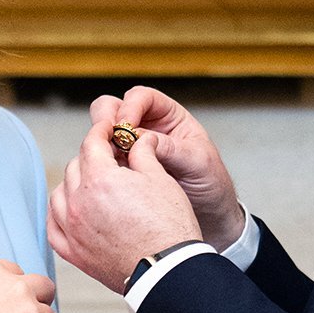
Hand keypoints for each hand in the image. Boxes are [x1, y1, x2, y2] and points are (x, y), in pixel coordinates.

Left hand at [48, 120, 201, 292]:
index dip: (101, 131)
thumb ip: (143, 154)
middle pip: (75, 166)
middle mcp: (79, 202)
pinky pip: (53, 226)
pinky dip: (59, 214)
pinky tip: (70, 210)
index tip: (107, 129)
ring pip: (60, 194)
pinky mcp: (74, 252)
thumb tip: (139, 140)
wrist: (167, 271)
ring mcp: (73, 229)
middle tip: (108, 156)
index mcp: (100, 179)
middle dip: (91, 156)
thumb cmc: (169, 228)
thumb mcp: (161, 179)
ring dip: (73, 183)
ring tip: (90, 183)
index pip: (91, 143)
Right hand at [92, 87, 244, 250]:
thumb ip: (171, 148)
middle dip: (107, 120)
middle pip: (114, 108)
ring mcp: (133, 148)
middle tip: (109, 140)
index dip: (130, 107)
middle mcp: (148, 127)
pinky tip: (112, 177)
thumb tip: (140, 137)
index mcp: (169, 116)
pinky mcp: (124, 169)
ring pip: (104, 133)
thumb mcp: (198, 162)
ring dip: (102, 143)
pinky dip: (102, 164)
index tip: (126, 127)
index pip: (142, 97)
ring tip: (112, 162)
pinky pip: (104, 159)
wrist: (211, 215)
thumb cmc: (212, 183)